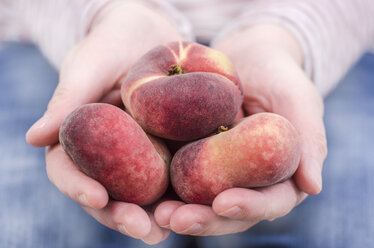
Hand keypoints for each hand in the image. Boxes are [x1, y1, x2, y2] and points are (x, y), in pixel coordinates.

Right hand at [26, 1, 181, 243]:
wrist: (148, 33)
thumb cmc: (112, 44)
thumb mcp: (90, 65)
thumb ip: (66, 99)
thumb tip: (33, 138)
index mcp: (79, 138)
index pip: (69, 171)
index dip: (79, 188)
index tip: (98, 198)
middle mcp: (107, 154)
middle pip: (109, 194)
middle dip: (124, 215)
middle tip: (146, 231)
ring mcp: (138, 154)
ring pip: (142, 194)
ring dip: (156, 215)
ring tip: (174, 226)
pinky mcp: (167, 150)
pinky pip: (174, 174)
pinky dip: (183, 192)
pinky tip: (200, 202)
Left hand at [153, 24, 326, 235]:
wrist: (248, 56)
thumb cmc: (279, 76)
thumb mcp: (298, 99)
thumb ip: (310, 140)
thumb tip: (312, 186)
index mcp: (279, 176)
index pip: (269, 202)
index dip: (248, 207)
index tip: (223, 202)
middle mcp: (247, 181)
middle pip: (229, 211)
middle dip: (204, 219)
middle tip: (176, 219)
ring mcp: (219, 172)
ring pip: (200, 201)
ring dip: (179, 211)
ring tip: (156, 213)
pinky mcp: (194, 158)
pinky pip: (180, 176)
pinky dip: (164, 186)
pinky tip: (145, 189)